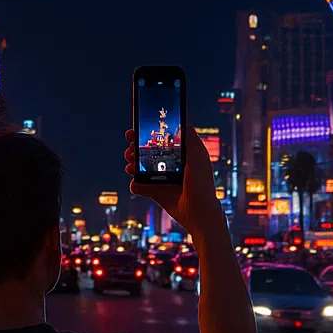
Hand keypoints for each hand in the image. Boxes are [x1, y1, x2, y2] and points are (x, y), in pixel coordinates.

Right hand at [123, 126, 223, 240]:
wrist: (198, 213)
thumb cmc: (202, 184)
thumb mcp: (198, 157)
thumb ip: (190, 139)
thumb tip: (184, 119)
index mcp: (179, 154)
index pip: (161, 138)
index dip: (148, 132)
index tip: (137, 127)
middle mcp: (168, 164)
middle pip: (147, 151)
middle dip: (135, 147)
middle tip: (130, 145)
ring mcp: (160, 178)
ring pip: (139, 166)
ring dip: (131, 163)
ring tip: (130, 164)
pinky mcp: (154, 191)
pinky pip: (139, 185)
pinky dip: (135, 184)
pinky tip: (137, 182)